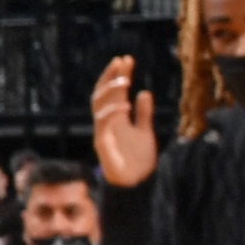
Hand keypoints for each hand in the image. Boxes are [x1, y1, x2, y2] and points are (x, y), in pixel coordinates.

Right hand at [90, 55, 157, 187]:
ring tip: (126, 81)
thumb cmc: (139, 161)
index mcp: (116, 118)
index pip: (113, 91)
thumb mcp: (145, 132)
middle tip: (122, 61)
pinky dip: (113, 112)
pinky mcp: (102, 143)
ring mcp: (102, 132)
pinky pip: (104, 124)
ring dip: (111, 91)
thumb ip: (144, 114)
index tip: (127, 59)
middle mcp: (106, 122)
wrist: (136, 185)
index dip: (118, 75)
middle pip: (102, 93)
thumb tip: (144, 92)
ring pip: (99, 106)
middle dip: (111, 76)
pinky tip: (125, 104)